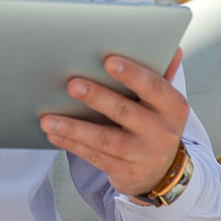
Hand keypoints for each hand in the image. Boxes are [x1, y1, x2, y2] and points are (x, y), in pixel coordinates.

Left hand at [39, 48, 187, 199]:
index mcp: (173, 107)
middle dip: (97, 97)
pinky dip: (71, 144)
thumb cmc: (155, 122)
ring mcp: (145, 156)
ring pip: (105, 139)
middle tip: (71, 84)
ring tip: (47, 118)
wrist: (163, 171)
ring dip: (74, 127)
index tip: (108, 60)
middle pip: (125, 112)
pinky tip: (53, 133)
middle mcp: (163, 133)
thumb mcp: (163, 101)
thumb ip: (161, 75)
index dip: (132, 74)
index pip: (154, 87)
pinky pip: (95, 157)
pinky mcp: (127, 174)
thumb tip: (171, 47)